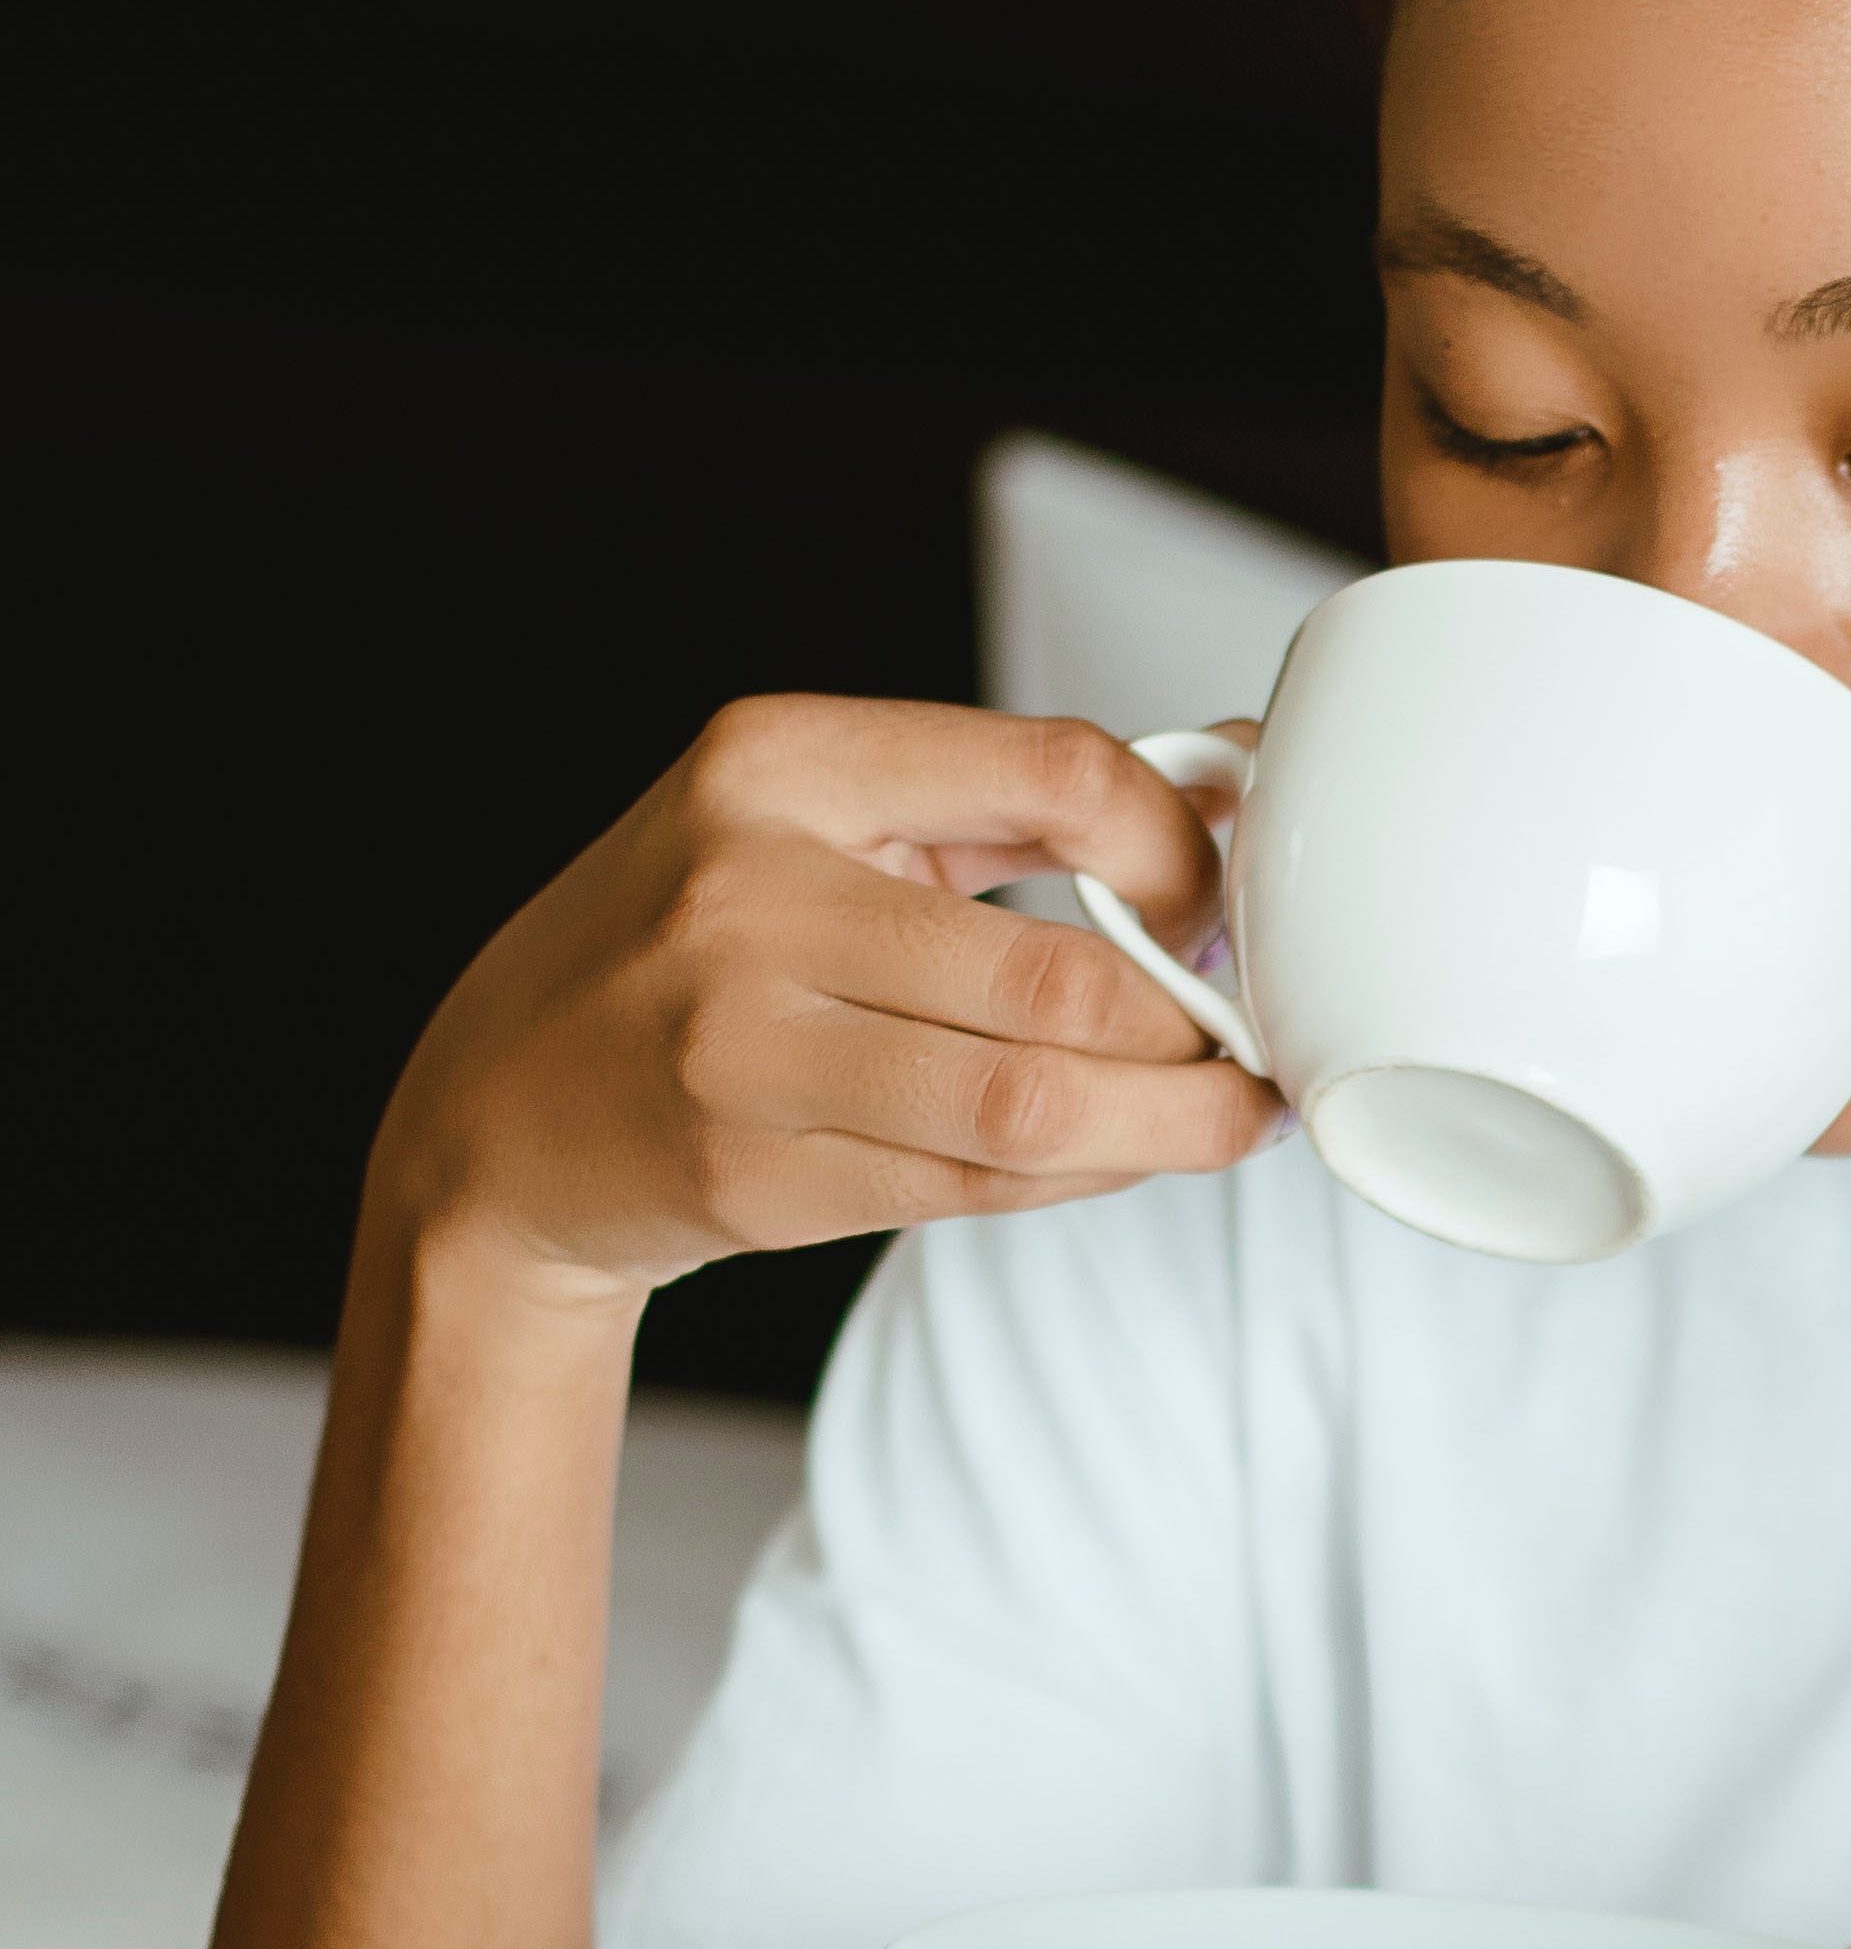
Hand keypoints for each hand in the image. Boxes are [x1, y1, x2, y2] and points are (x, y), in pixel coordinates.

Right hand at [367, 695, 1285, 1297]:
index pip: (1057, 772)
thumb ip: (1010, 798)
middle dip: (1197, 1027)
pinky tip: (1128, 1151)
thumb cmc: (696, 942)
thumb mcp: (815, 812)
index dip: (1181, 847)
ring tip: (1233, 1114)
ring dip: (1170, 1123)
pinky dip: (1086, 1175)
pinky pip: (977, 1187)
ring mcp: (740, 1048)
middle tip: (1253, 1038)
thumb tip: (1234, 785)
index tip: (1217, 901)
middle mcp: (749, 896)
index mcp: (779, 761)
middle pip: (1060, 978)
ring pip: (1031, 1106)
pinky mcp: (750, 1177)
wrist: (498, 1115)